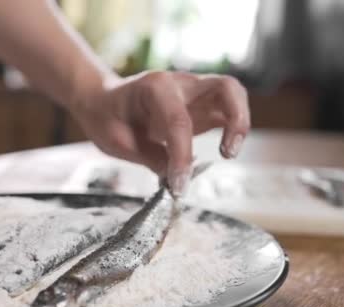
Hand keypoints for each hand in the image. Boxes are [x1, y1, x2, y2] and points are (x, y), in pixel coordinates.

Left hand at [73, 71, 249, 195]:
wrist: (103, 101)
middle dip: (236, 119)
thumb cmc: (107, 117)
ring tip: (229, 153)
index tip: (179, 186)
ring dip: (240, 123)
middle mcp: (180, 83)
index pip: (179, 121)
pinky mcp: (201, 105)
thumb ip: (150, 157)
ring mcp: (194, 92)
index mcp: (154, 88)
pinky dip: (233, 129)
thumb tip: (176, 179)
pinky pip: (227, 110)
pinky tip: (224, 150)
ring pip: (233, 94)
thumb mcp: (117, 141)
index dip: (182, 156)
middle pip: (226, 87)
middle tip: (227, 154)